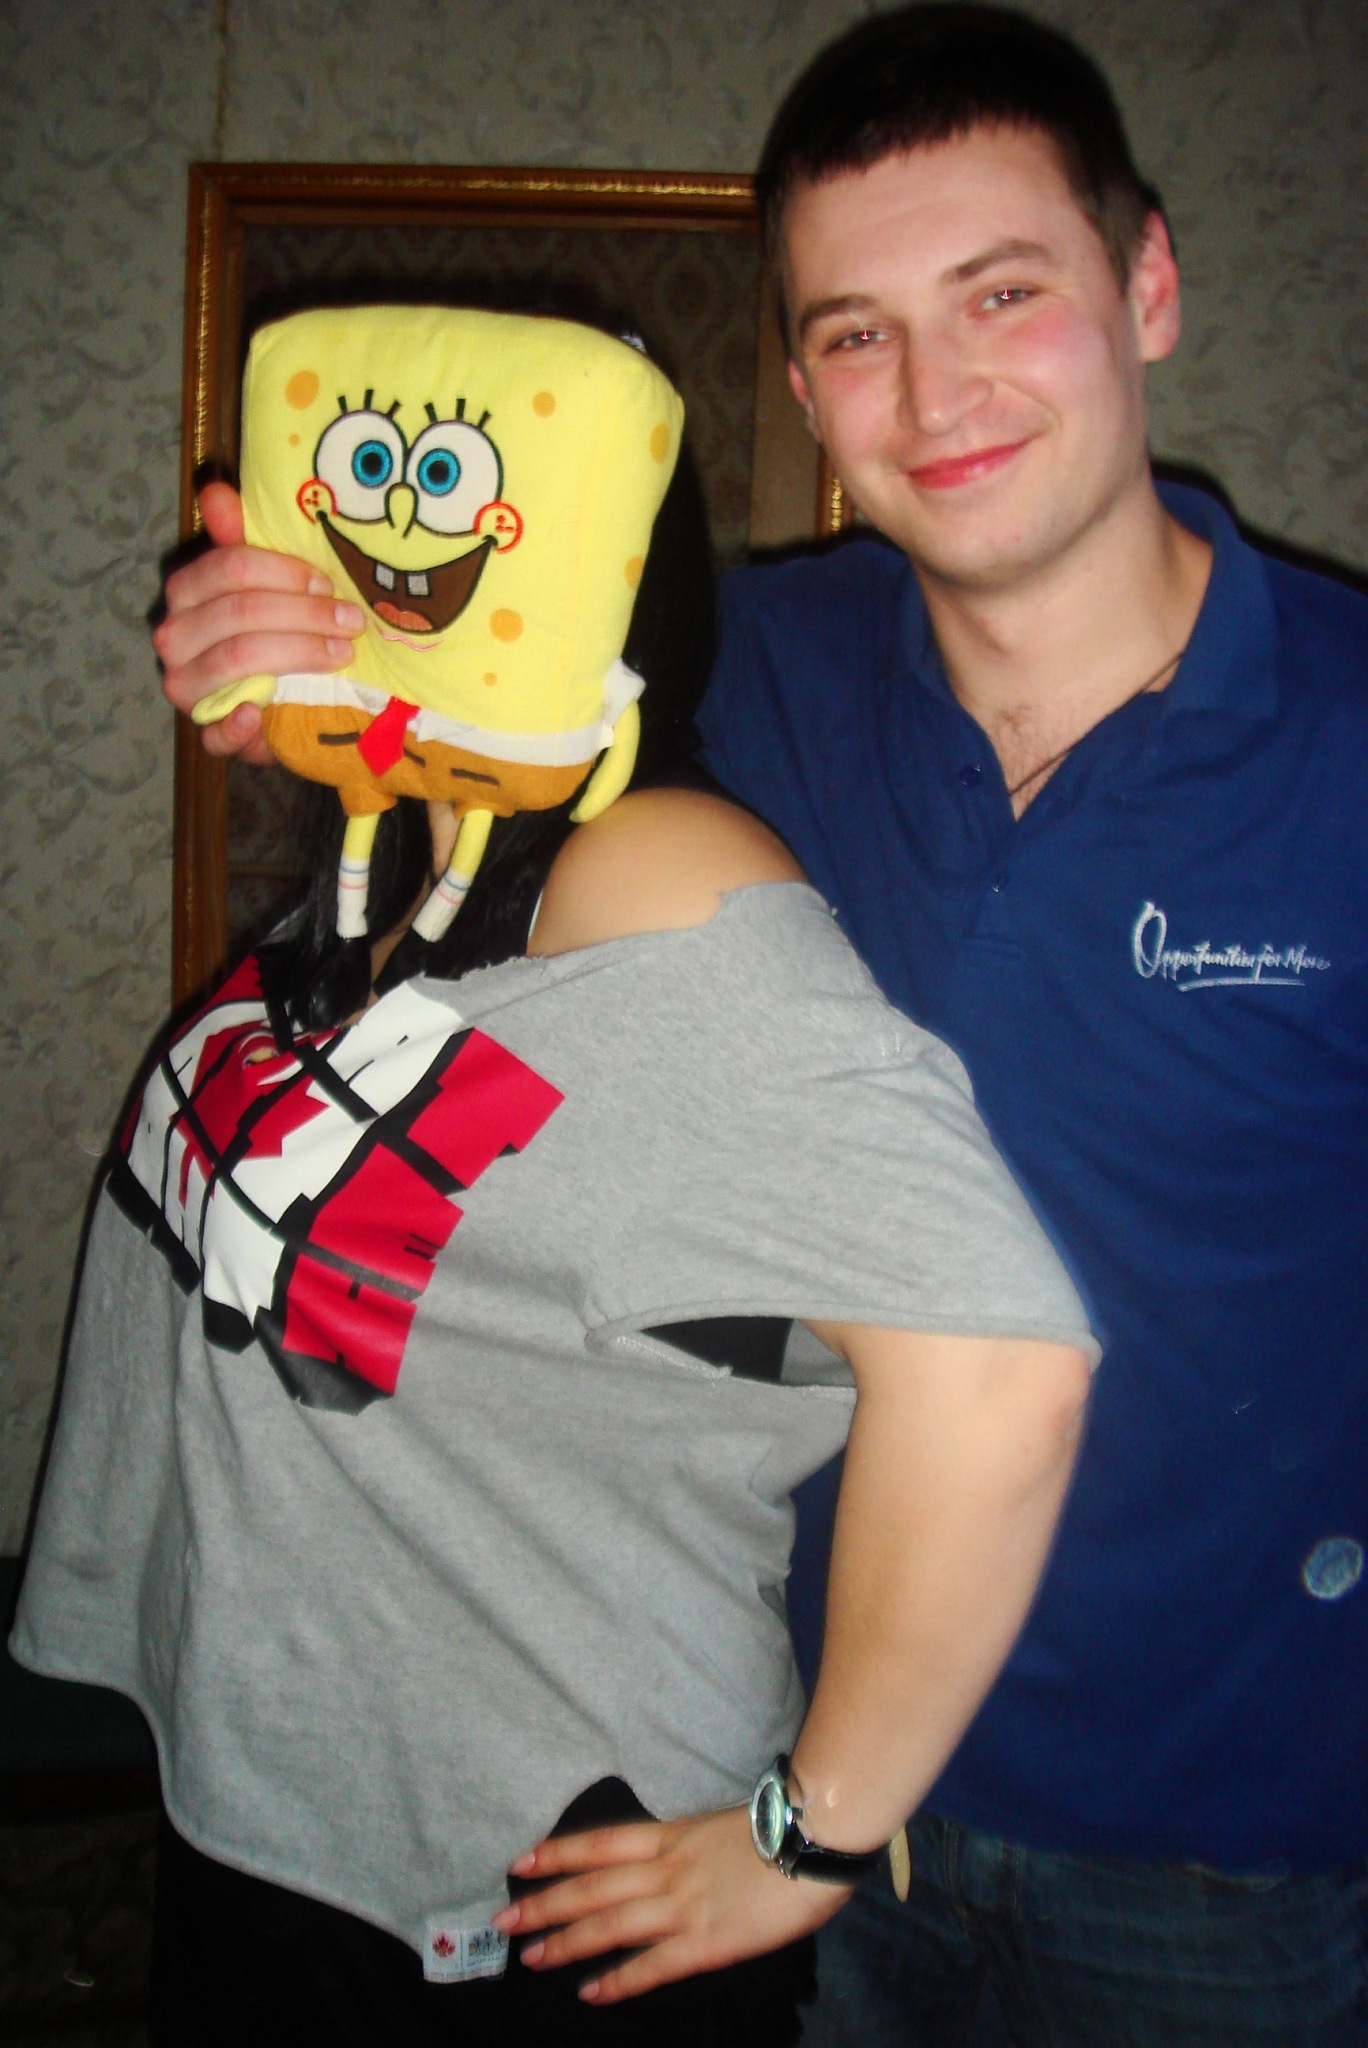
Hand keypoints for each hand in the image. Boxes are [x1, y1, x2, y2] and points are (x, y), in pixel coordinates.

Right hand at [153, 481, 363, 762]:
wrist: (282, 704)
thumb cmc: (275, 633)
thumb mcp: (266, 586)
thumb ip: (242, 541)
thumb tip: (216, 492)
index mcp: (187, 592)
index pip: (229, 568)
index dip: (285, 573)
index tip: (329, 584)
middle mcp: (175, 637)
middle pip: (240, 613)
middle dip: (305, 615)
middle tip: (352, 621)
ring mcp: (185, 687)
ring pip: (237, 659)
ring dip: (297, 655)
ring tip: (342, 654)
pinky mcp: (206, 733)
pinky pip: (216, 733)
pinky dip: (240, 725)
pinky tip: (263, 713)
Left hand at [495, 1806, 848, 2004]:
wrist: (815, 1837)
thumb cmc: (779, 1829)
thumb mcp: (720, 1827)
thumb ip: (689, 1846)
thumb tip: (665, 1860)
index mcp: (672, 1835)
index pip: (601, 1843)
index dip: (558, 1852)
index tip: (521, 1860)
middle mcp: (667, 1869)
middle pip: (592, 1886)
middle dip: (545, 1903)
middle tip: (503, 1920)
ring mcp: (683, 1906)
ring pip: (610, 1925)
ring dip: (566, 1943)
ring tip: (531, 1958)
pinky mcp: (705, 1942)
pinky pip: (651, 1966)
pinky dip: (618, 1980)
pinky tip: (590, 1994)